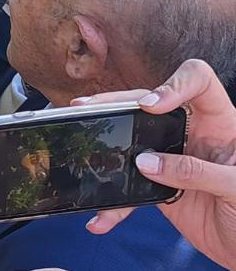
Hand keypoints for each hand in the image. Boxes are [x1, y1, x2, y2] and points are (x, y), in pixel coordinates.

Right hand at [75, 59, 235, 269]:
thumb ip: (195, 171)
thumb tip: (146, 162)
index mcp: (221, 124)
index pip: (199, 83)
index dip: (174, 85)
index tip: (152, 107)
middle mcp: (194, 135)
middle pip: (150, 103)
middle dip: (117, 102)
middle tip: (89, 107)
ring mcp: (173, 160)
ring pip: (133, 140)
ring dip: (105, 142)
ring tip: (80, 139)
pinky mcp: (160, 187)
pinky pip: (130, 190)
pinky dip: (115, 207)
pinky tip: (102, 218)